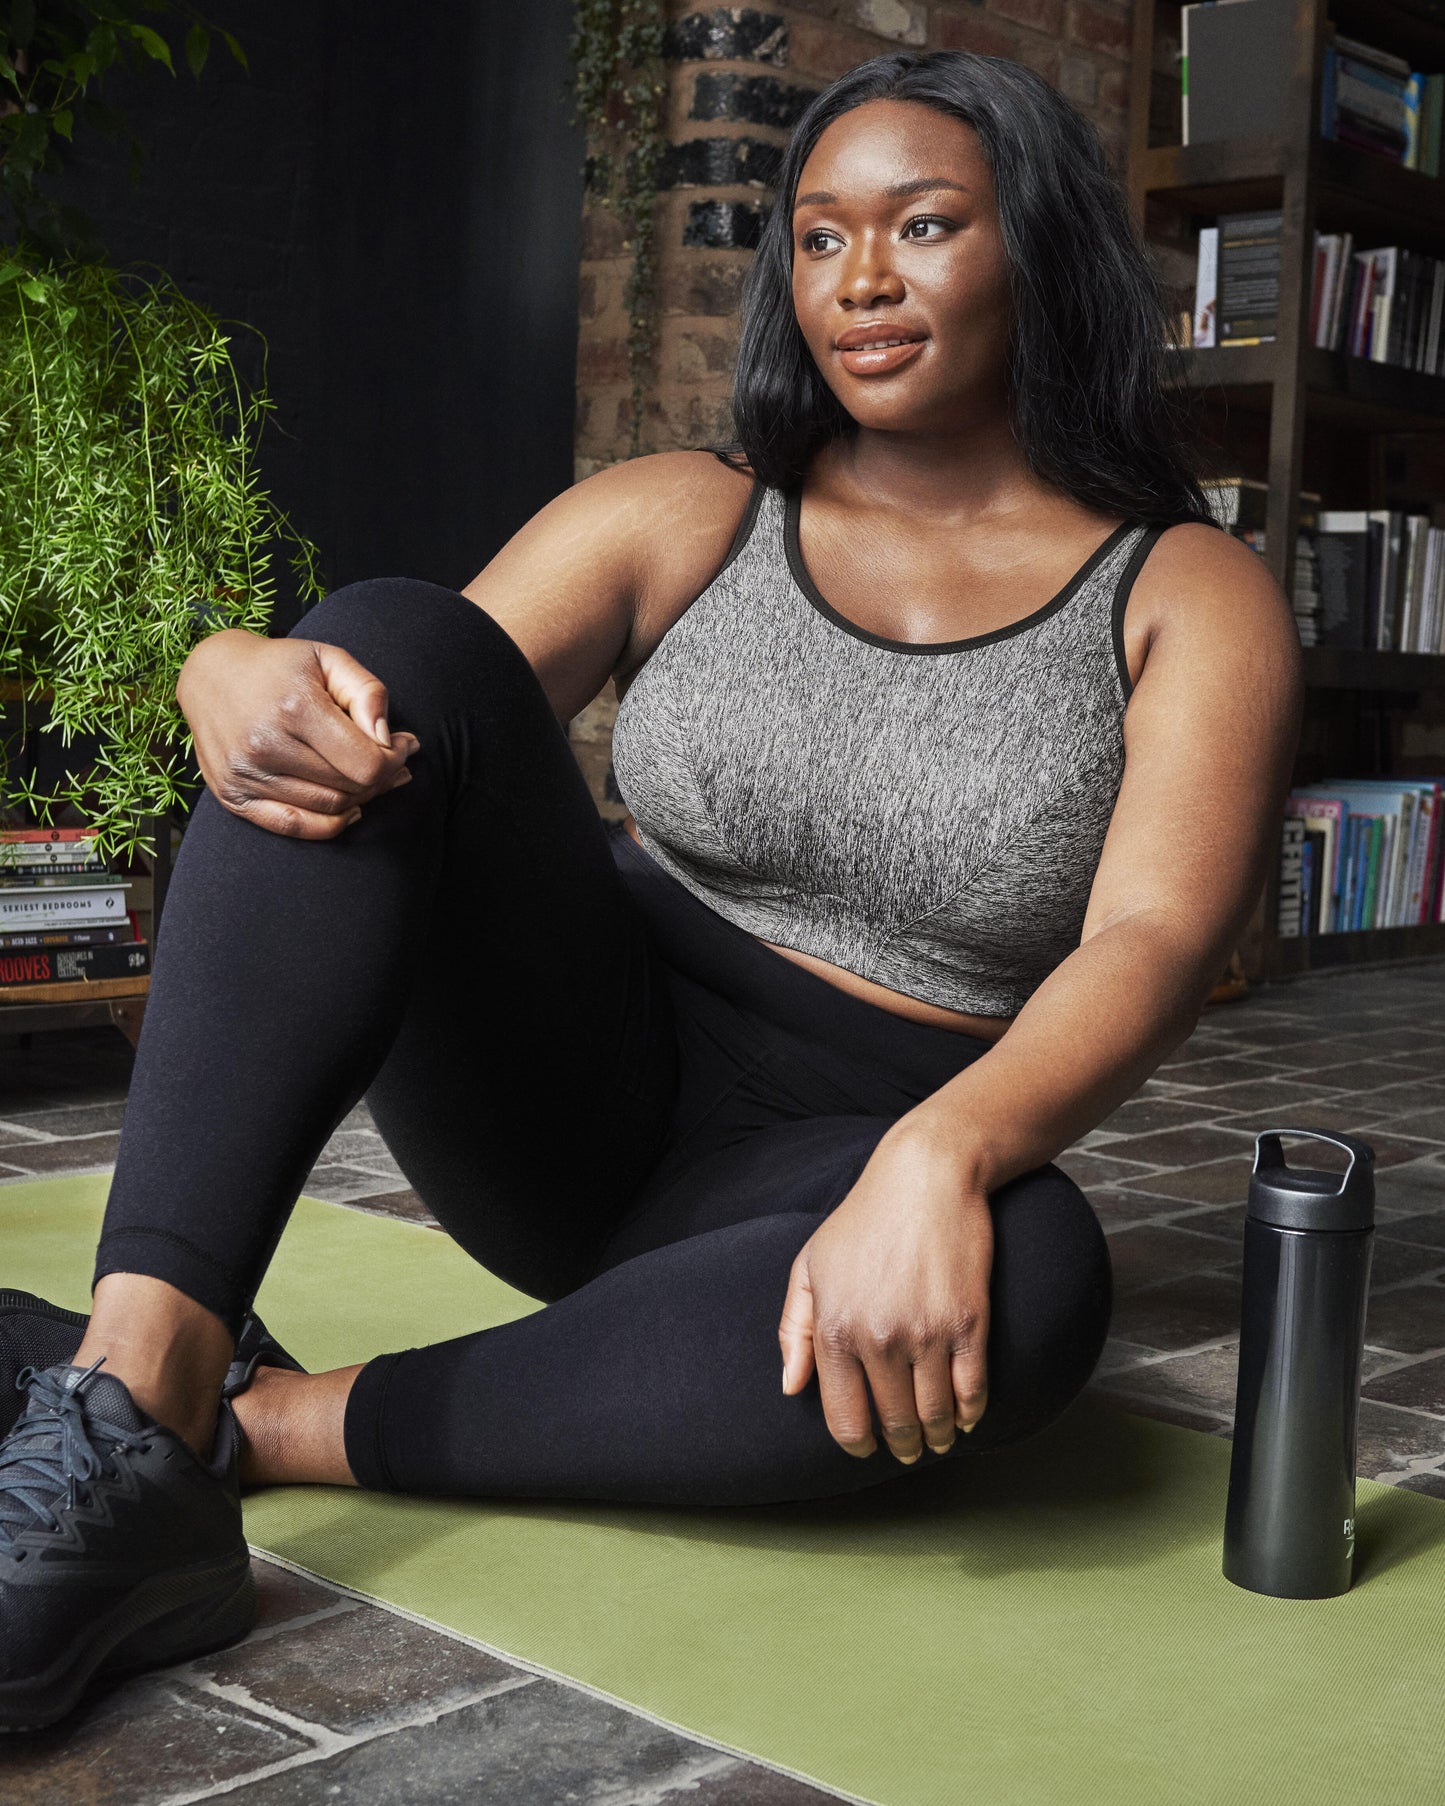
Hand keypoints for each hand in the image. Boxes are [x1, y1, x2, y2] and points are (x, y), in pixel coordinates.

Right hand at [177, 629, 420, 838]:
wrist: (209, 675)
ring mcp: (245, 775)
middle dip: (384, 776)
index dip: (395, 759)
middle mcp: (265, 746)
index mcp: (294, 708)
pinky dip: (330, 824)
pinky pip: (294, 826)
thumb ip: (367, 692)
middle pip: (351, 788)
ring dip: (362, 797)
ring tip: (372, 775)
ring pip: (330, 809)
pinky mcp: (232, 795)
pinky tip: (350, 808)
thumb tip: (389, 739)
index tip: (404, 744)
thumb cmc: (279, 666)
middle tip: (394, 758)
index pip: (367, 763)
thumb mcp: (328, 658)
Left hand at [777, 1127, 992, 1462]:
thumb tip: (792, 1388)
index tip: (868, 1447)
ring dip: (937, 1436)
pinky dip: (970, 1414)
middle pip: (894, 1425)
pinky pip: (973, 1392)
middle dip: (902, 1446)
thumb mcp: (810, 1266)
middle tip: (908, 1448)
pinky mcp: (969, 1323)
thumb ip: (795, 1330)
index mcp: (836, 1329)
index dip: (858, 1445)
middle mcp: (880, 1339)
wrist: (926, 1178)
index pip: (846, 1420)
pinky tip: (965, 1416)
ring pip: (935, 1416)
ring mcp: (927, 1333)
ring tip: (937, 1437)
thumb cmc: (862, 1220)